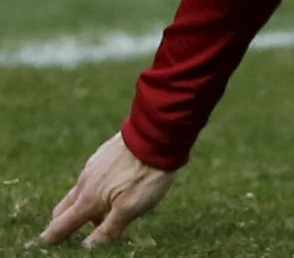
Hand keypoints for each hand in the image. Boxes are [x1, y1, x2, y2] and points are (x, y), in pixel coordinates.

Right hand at [38, 133, 174, 246]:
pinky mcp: (103, 155)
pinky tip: (112, 189)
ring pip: (80, 192)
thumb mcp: (130, 209)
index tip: (47, 244)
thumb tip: (87, 248)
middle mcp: (84, 183)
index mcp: (87, 200)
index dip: (52, 237)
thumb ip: (108, 230)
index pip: (61, 225)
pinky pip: (92, 177)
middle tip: (72, 233)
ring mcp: (93, 166)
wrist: (156, 136)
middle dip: (64, 223)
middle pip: (64, 209)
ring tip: (102, 215)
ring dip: (84, 206)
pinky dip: (95, 189)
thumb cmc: (145, 175)